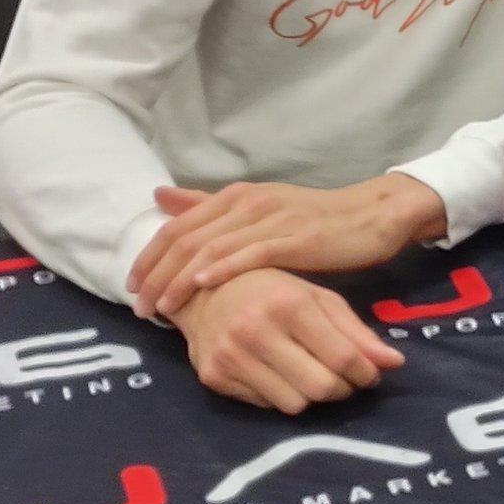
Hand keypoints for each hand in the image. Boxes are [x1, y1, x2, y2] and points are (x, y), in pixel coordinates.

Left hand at [129, 173, 446, 316]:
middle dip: (157, 273)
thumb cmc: (314, 220)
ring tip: (162, 307)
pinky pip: (252, 252)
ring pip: (212, 246)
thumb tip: (160, 197)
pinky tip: (204, 285)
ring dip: (180, 279)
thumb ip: (209, 206)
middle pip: (187, 237)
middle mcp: (248, 201)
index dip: (150, 255)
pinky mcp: (297, 237)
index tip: (131, 286)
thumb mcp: (258, 210)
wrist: (371, 216)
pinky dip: (223, 268)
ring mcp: (272, 218)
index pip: (178, 225)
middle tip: (139, 306)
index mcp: (236, 196)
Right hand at [173, 272, 404, 412]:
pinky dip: (281, 395)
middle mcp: (256, 331)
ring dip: (311, 397)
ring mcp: (231, 356)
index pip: (342, 358)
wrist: (201, 291)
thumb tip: (395, 364)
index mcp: (290, 305)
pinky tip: (278, 375)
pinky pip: (265, 405)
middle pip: (320, 388)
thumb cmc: (271, 290)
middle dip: (341, 390)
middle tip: (343, 380)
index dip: (365, 373)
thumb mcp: (318, 299)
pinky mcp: (213, 377)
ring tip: (311, 376)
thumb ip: (356, 332)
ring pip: (293, 405)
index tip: (369, 374)